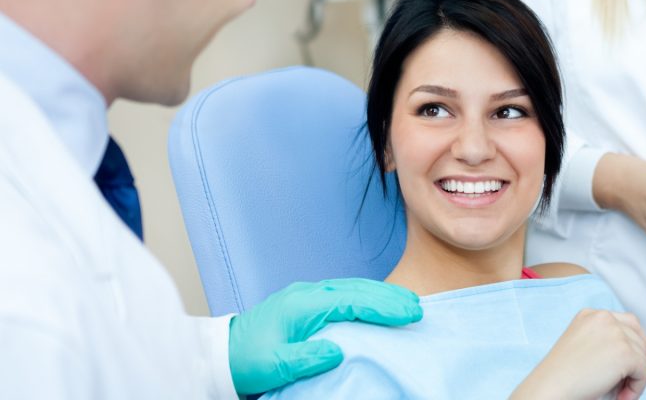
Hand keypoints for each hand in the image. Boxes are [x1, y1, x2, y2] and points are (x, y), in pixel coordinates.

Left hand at [228, 278, 422, 394]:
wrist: (221, 352)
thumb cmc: (246, 360)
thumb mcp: (273, 366)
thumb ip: (305, 358)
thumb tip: (337, 350)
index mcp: (302, 304)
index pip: (352, 300)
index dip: (383, 306)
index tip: (408, 313)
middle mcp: (308, 294)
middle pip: (357, 289)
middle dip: (390, 296)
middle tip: (418, 308)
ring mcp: (308, 295)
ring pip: (353, 288)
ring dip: (381, 294)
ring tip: (407, 303)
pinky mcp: (307, 302)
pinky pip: (344, 293)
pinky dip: (367, 296)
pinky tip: (379, 304)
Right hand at [510, 309, 645, 399]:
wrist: (551, 386)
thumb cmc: (562, 375)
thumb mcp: (582, 347)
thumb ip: (605, 342)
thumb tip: (638, 355)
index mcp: (590, 315)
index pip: (627, 321)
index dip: (638, 341)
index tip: (642, 360)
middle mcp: (604, 318)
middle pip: (638, 334)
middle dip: (642, 357)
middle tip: (637, 379)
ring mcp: (615, 333)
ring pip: (642, 356)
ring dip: (635, 377)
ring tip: (620, 393)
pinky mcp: (625, 352)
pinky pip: (643, 372)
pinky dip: (637, 388)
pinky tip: (621, 397)